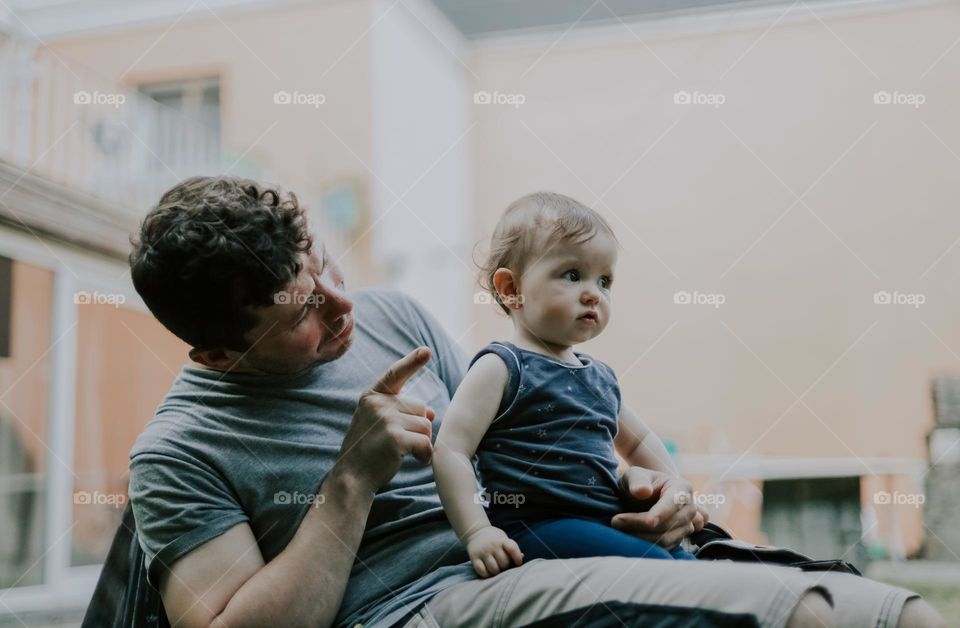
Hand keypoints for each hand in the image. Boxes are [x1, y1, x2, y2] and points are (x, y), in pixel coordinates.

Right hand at [336, 347, 434, 491]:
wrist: (352, 478)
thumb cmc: (368, 451)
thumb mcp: (380, 425)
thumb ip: (402, 413)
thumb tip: (433, 412)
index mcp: (372, 397)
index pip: (395, 374)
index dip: (412, 361)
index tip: (426, 350)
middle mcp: (378, 404)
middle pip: (421, 406)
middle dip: (418, 426)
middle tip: (399, 442)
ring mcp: (386, 419)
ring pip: (426, 425)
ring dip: (422, 441)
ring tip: (402, 452)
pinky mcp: (396, 437)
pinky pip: (426, 442)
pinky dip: (425, 454)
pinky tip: (415, 460)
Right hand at [464, 526, 523, 577]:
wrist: (476, 532)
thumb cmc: (494, 538)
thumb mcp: (504, 539)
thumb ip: (512, 548)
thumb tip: (522, 558)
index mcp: (502, 540)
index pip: (512, 549)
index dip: (517, 558)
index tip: (518, 562)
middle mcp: (492, 546)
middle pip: (504, 562)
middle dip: (505, 567)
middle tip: (503, 566)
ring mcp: (483, 552)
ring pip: (494, 569)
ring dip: (496, 572)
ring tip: (496, 569)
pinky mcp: (474, 558)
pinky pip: (482, 571)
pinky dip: (487, 574)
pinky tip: (488, 571)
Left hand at [610, 467, 708, 548]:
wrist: (643, 495)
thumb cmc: (639, 482)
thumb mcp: (634, 475)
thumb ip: (637, 481)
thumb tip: (643, 491)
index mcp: (682, 489)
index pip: (673, 504)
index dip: (660, 514)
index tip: (647, 522)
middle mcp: (689, 509)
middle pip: (668, 524)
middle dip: (640, 525)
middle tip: (615, 521)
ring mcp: (686, 526)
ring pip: (664, 539)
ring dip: (639, 537)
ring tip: (618, 528)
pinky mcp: (677, 539)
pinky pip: (662, 548)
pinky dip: (644, 545)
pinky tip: (627, 537)